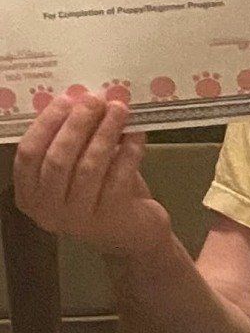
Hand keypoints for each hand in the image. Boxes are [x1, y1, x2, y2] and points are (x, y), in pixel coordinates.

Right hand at [10, 95, 172, 259]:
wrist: (133, 234)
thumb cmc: (101, 193)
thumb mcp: (78, 169)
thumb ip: (72, 142)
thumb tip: (81, 99)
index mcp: (29, 195)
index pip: (28, 154)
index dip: (46, 124)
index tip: (67, 98)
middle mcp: (47, 210)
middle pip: (58, 159)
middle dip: (78, 124)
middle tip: (96, 100)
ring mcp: (78, 218)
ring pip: (89, 166)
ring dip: (106, 132)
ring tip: (120, 109)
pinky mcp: (110, 218)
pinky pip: (118, 176)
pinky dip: (129, 151)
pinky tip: (137, 133)